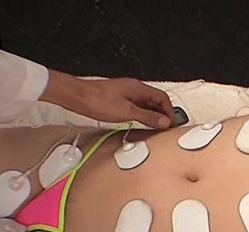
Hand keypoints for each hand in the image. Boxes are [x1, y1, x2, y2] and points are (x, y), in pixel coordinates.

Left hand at [40, 70, 174, 128]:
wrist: (77, 96)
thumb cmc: (97, 100)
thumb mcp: (127, 112)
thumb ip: (148, 117)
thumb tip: (164, 121)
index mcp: (139, 88)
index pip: (162, 98)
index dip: (170, 111)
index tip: (172, 123)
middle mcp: (133, 88)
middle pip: (155, 100)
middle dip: (163, 113)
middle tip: (166, 126)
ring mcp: (125, 93)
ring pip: (145, 104)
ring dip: (152, 115)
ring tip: (155, 127)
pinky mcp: (117, 99)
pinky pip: (136, 106)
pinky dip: (142, 114)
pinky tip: (140, 122)